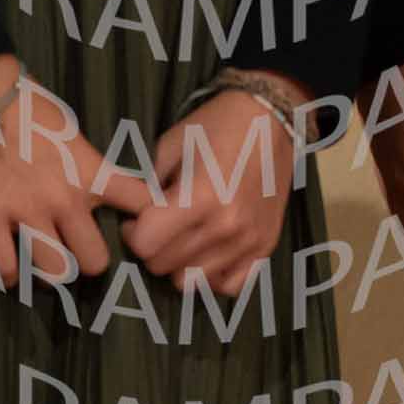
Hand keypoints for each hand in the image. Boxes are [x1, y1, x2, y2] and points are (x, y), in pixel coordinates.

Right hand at [0, 58, 152, 285]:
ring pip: (54, 273)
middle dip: (89, 259)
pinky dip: (9, 272)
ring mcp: (27, 213)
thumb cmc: (32, 108)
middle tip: (78, 250)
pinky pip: (5, 269)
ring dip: (50, 269)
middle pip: (95, 261)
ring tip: (44, 259)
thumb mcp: (73, 136)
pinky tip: (11, 263)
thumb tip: (100, 191)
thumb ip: (87, 169)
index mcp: (91, 173)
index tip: (135, 225)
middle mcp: (65, 200)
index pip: (140, 204)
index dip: (144, 218)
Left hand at [124, 88, 302, 296]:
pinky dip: (214, 275)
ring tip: (186, 236)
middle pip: (163, 266)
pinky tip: (210, 251)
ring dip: (181, 262)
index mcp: (200, 196)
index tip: (137, 218)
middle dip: (153, 247)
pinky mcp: (266, 245)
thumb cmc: (215, 126)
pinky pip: (228, 286)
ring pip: (191, 282)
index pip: (144, 245)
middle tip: (161, 225)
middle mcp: (226, 225)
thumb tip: (131, 220)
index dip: (132, 232)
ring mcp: (248, 239)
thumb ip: (147, 188)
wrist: (271, 117)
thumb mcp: (170, 146)